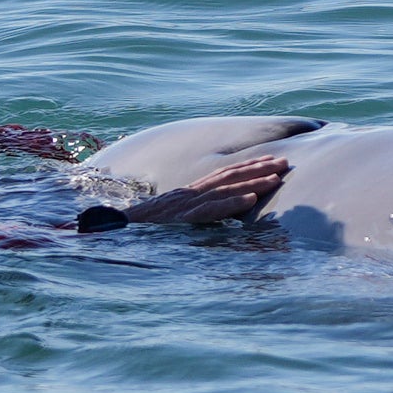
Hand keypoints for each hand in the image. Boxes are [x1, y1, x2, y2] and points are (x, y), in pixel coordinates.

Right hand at [78, 155, 285, 234]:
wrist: (106, 232)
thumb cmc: (138, 229)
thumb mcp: (169, 220)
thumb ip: (190, 214)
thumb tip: (217, 214)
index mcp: (186, 194)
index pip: (222, 175)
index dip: (248, 166)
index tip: (272, 160)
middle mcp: (187, 195)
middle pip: (228, 177)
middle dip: (259, 168)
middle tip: (287, 162)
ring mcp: (183, 206)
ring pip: (223, 190)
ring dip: (252, 183)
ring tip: (277, 178)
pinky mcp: (178, 220)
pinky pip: (208, 210)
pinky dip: (231, 204)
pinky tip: (250, 200)